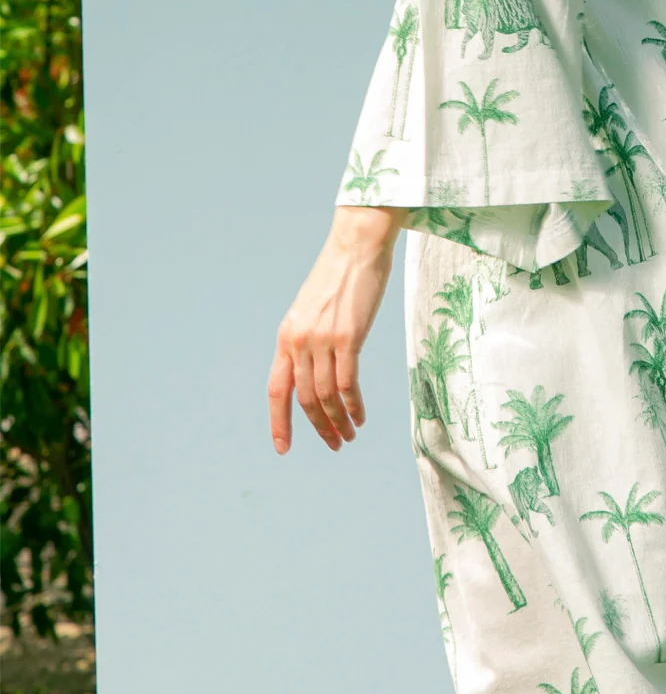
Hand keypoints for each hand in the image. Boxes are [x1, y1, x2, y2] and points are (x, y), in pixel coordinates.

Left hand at [268, 207, 407, 452]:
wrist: (356, 245)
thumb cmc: (339, 275)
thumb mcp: (311, 310)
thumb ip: (308, 339)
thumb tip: (315, 368)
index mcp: (286, 336)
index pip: (276, 390)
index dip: (278, 422)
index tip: (282, 448)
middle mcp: (299, 342)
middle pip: (305, 399)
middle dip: (319, 428)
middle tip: (334, 445)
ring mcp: (322, 340)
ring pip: (326, 396)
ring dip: (338, 422)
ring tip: (350, 435)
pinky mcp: (348, 337)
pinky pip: (348, 383)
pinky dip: (354, 406)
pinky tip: (361, 416)